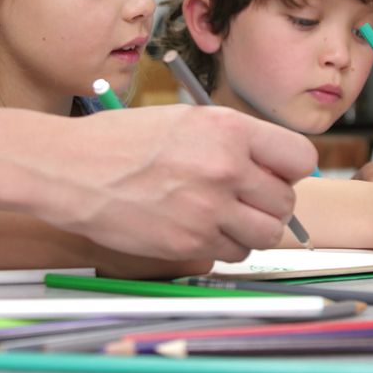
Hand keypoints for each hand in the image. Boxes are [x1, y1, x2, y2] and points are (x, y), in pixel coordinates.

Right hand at [30, 105, 316, 262]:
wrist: (72, 169)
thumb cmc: (121, 141)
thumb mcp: (185, 119)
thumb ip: (232, 140)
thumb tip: (272, 166)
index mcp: (227, 129)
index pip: (300, 157)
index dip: (290, 169)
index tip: (278, 174)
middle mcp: (225, 168)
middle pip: (286, 201)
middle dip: (270, 203)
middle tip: (245, 198)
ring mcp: (208, 209)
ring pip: (266, 234)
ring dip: (252, 229)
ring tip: (225, 216)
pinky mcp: (189, 243)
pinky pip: (233, 254)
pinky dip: (225, 246)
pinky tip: (201, 228)